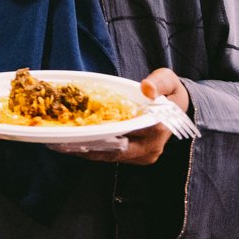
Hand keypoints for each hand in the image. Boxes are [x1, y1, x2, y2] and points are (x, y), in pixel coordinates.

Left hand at [60, 68, 186, 165]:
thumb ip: (158, 82)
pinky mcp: (135, 158)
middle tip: (60, 142)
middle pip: (114, 151)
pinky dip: (93, 150)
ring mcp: (143, 156)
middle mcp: (151, 148)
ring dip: (86, 151)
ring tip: (60, 144)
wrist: (177, 108)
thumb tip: (146, 88)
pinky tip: (72, 144)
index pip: (127, 136)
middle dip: (87, 147)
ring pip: (110, 156)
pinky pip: (111, 156)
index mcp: (158, 129)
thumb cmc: (169, 91)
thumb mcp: (168, 80)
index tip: (80, 133)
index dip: (102, 136)